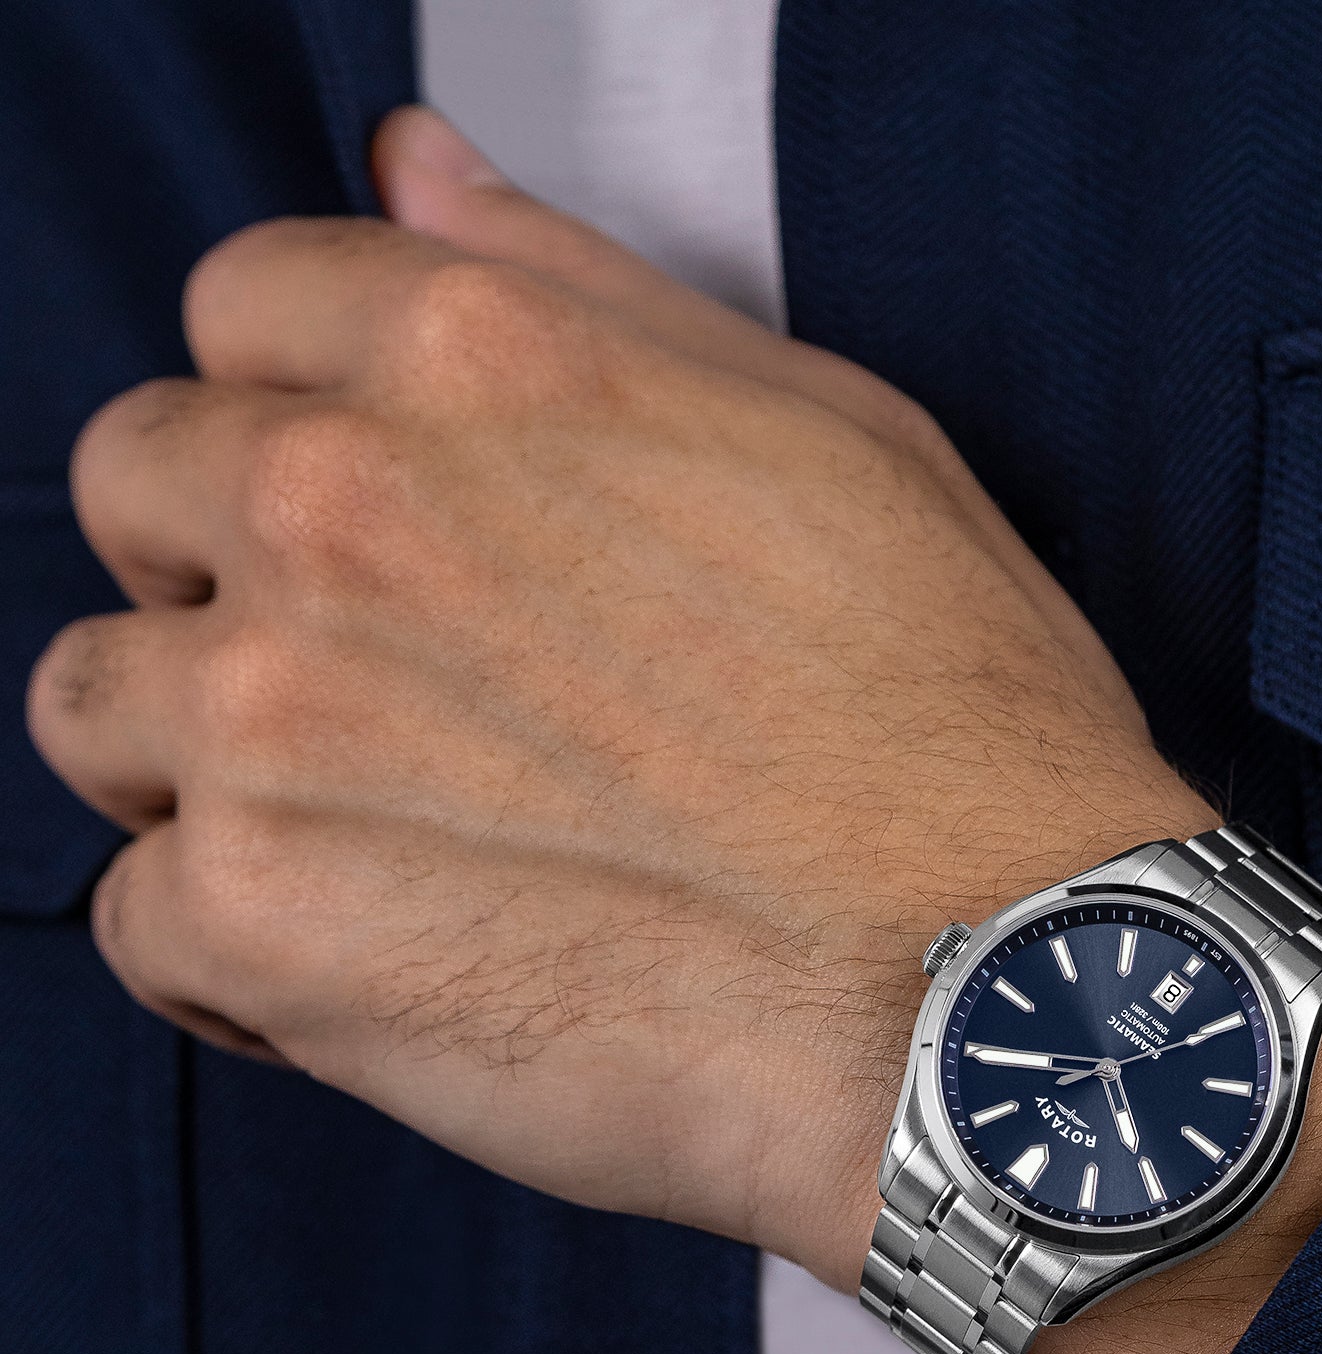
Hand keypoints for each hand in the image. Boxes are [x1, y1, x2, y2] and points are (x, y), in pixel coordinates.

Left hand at [26, 107, 1212, 1288]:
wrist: (999, 997)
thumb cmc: (959, 738)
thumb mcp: (835, 444)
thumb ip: (589, 294)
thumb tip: (417, 169)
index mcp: (482, 362)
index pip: (245, 315)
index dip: (311, 420)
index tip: (388, 531)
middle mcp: (344, 506)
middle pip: (143, 491)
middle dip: (238, 580)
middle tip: (397, 704)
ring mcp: (278, 716)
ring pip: (104, 709)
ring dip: (212, 770)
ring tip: (389, 850)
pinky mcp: (266, 924)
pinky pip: (142, 924)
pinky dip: (238, 961)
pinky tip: (387, 973)